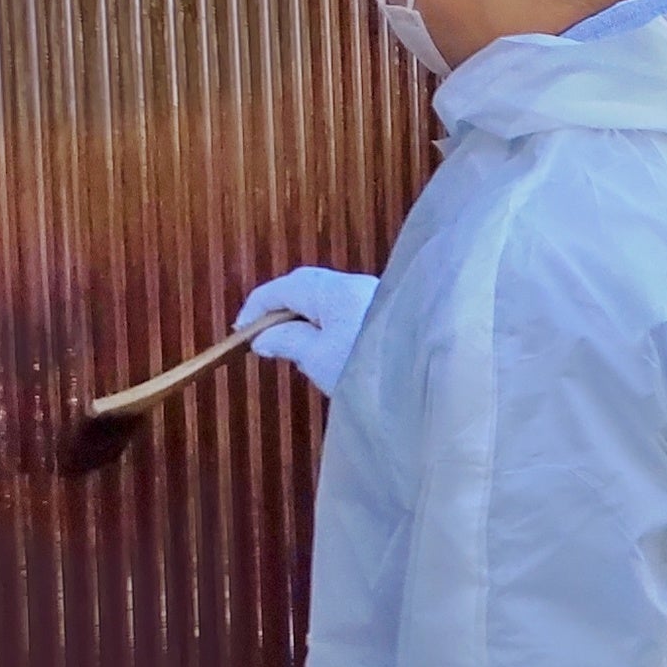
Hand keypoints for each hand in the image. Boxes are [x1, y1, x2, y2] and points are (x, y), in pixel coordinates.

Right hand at [241, 266, 378, 395]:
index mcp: (335, 290)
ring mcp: (376, 299)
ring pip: (329, 302)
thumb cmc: (369, 368)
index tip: (240, 331)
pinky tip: (327, 353)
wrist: (426, 380)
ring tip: (293, 350)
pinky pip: (348, 313)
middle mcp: (357, 286)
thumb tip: (264, 336)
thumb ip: (288, 341)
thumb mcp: (319, 358)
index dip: (257, 307)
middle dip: (282, 310)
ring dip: (306, 321)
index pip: (285, 287)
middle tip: (264, 338)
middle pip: (307, 289)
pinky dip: (329, 327)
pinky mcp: (390, 317)